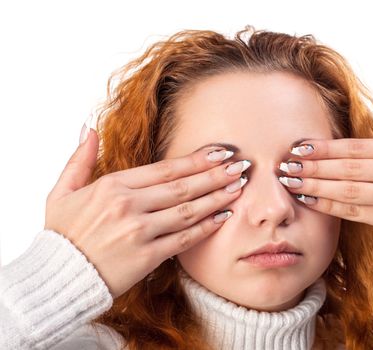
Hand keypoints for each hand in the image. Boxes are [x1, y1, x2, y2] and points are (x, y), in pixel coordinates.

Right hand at [44, 125, 249, 297]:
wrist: (57, 278)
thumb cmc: (62, 235)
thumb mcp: (62, 193)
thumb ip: (79, 160)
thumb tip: (87, 128)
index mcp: (112, 186)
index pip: (164, 168)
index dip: (196, 160)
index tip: (220, 153)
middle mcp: (128, 205)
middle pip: (183, 187)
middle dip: (216, 175)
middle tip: (241, 166)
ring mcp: (139, 231)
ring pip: (188, 211)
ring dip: (217, 198)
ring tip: (238, 187)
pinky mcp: (147, 257)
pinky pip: (184, 239)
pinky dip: (206, 227)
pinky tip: (223, 217)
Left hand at [278, 88, 372, 255]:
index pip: (357, 148)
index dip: (326, 147)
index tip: (299, 146)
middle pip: (349, 168)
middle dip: (314, 166)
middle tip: (287, 165)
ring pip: (348, 190)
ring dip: (316, 186)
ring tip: (291, 182)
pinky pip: (354, 212)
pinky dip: (328, 206)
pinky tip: (309, 199)